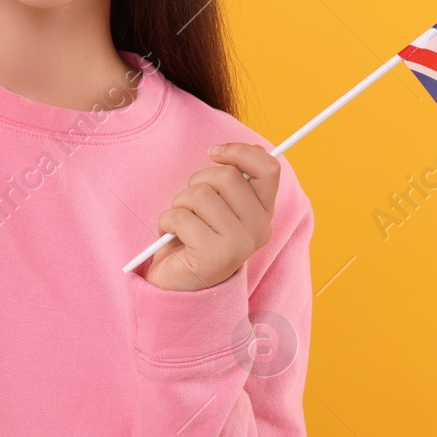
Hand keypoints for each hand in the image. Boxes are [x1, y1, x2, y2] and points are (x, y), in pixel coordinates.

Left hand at [142, 143, 280, 291]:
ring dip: (179, 204)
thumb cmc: (195, 238)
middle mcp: (259, 229)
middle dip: (197, 181)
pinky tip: (171, 236)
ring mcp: (240, 244)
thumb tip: (242, 150)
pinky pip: (181, 217)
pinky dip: (167, 222)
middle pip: (227, 176)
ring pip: (200, 195)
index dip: (240, 152)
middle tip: (190, 203)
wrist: (180, 285)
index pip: (269, 168)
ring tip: (180, 223)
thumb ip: (233, 182)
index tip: (215, 154)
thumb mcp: (218, 206)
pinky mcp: (215, 256)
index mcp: (264, 213)